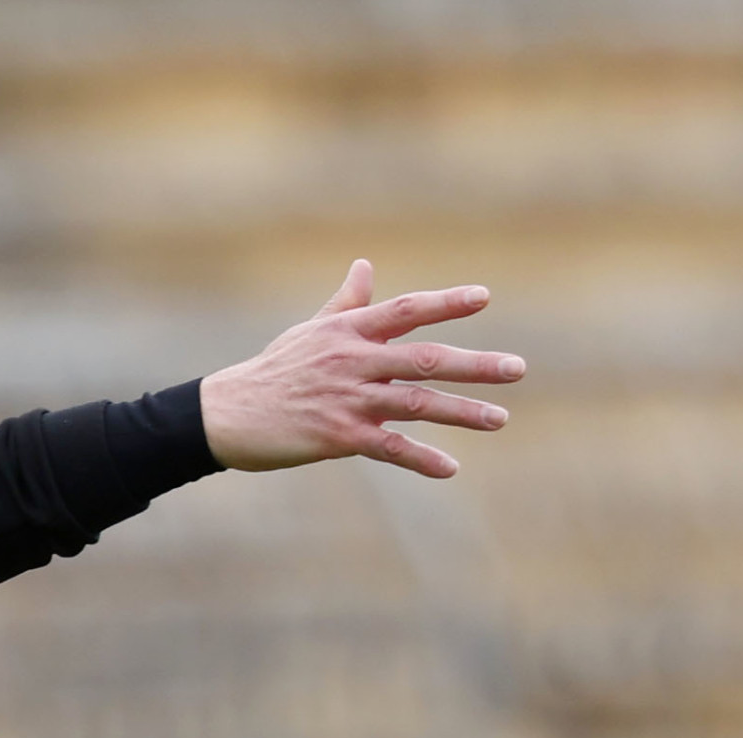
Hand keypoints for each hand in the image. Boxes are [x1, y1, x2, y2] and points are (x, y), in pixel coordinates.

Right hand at [198, 259, 525, 478]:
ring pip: (415, 403)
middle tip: (517, 369)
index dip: (445, 303)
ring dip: (462, 412)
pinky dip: (420, 458)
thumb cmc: (271, 371)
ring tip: (500, 419)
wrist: (225, 415)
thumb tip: (365, 265)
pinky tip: (450, 468)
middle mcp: (352, 361)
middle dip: (475, 365)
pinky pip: (387, 447)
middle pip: (424, 359)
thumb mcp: (308, 331)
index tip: (484, 297)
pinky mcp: (336, 436)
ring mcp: (346, 399)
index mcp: (347, 332)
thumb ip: (347, 304)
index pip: (405, 311)